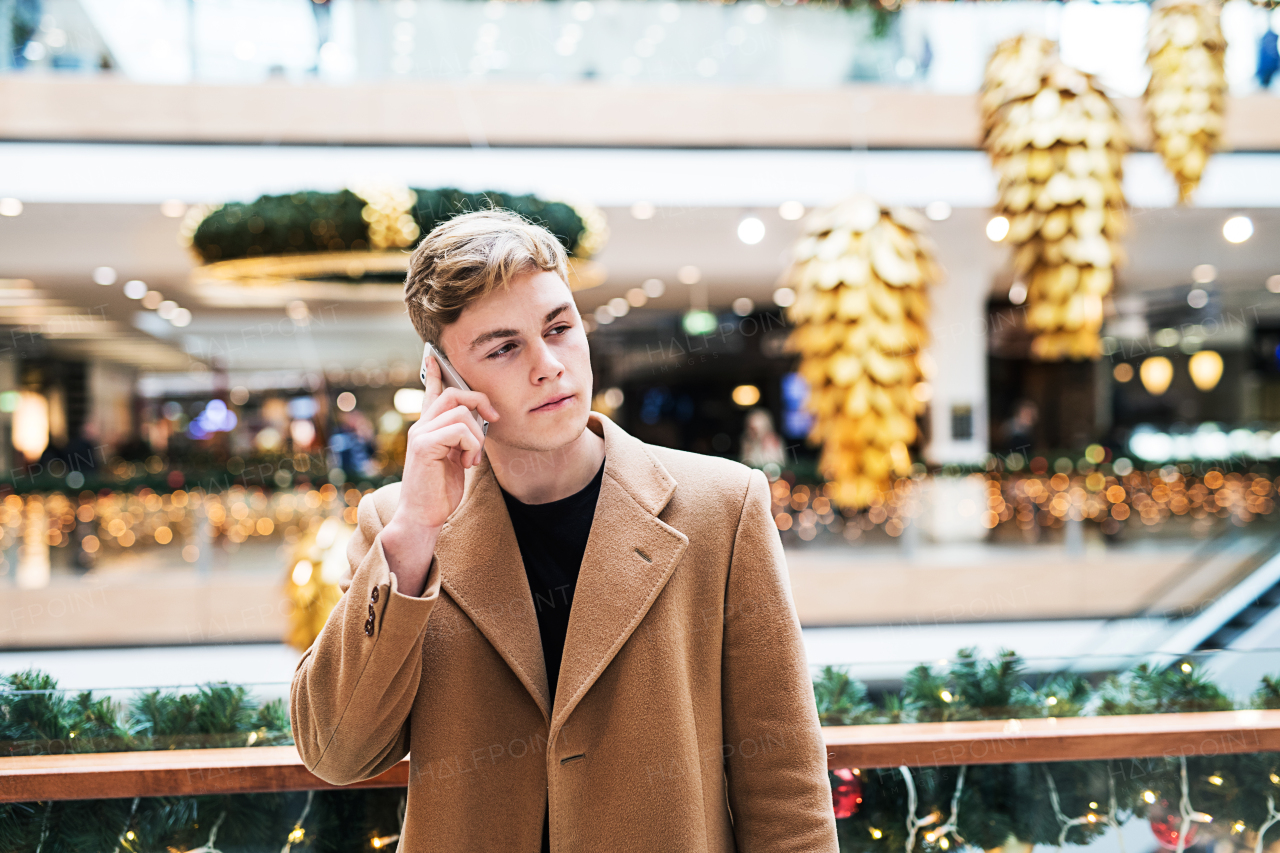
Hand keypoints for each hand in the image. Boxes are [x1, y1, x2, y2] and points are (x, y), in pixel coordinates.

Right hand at [391, 355, 500, 533]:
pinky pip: (461, 430)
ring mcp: (420, 434)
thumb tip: (478, 421)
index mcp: (427, 428)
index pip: (431, 392)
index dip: (434, 373)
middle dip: (479, 401)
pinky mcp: (424, 445)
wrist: (423, 516)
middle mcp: (420, 426)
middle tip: (493, 418)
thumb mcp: (454, 458)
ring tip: (470, 459)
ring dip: (477, 438)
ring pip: (462, 413)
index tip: (434, 356)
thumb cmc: (439, 491)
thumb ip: (460, 438)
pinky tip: (465, 463)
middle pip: (454, 394)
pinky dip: (471, 446)